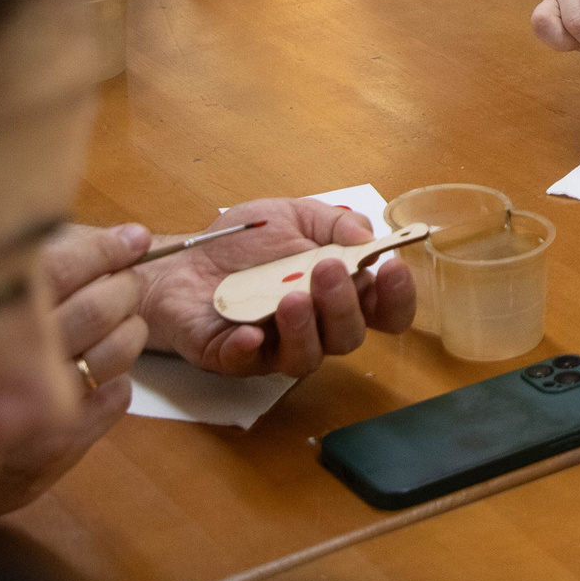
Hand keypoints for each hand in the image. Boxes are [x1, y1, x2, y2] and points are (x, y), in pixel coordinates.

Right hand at [0, 223, 151, 519]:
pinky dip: (120, 380)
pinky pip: (115, 397)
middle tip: (127, 282)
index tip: (134, 238)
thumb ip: (19, 281)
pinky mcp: (55, 443)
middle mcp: (3, 360)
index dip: (103, 249)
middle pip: (95, 308)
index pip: (57, 268)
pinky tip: (107, 373)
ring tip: (125, 323)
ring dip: (130, 332)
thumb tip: (99, 238)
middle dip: (123, 289)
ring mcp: (31, 406)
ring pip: (113, 352)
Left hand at [134, 197, 417, 378]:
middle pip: (349, 336)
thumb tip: (368, 237)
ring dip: (305, 328)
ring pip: (307, 359)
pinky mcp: (233, 358)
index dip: (397, 297)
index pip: (384, 310)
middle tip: (327, 269)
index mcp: (337, 293)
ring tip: (291, 297)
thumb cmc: (244, 241)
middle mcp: (315, 327)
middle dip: (344, 304)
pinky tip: (249, 332)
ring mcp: (275, 348)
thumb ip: (334, 224)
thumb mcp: (293, 215)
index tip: (392, 268)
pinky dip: (250, 350)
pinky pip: (248, 365)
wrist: (181, 260)